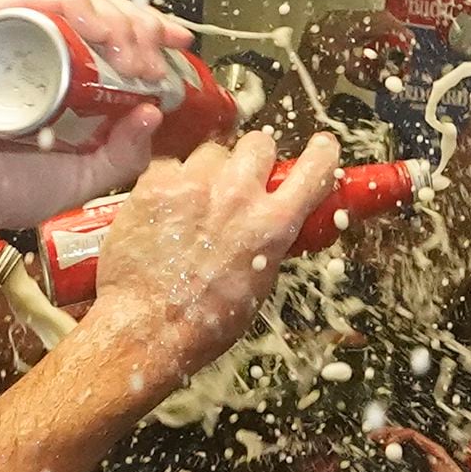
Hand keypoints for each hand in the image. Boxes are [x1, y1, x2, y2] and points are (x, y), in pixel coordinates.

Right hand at [0, 0, 169, 234]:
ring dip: (116, 19)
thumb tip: (154, 112)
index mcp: (39, 65)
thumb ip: (120, 153)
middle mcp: (15, 39)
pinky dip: (76, 7)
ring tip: (136, 57)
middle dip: (137, 26)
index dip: (144, 28)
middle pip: (91, 6)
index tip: (179, 44)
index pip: (99, 28)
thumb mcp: (79, 176)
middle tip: (157, 63)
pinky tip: (103, 33)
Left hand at [85, 126, 342, 379]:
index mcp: (273, 226)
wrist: (148, 328)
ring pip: (211, 152)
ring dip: (208, 171)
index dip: (322, 154)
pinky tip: (162, 211)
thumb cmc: (203, 322)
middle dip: (252, 159)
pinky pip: (170, 165)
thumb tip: (268, 226)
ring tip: (192, 203)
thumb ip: (268, 242)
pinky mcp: (156, 184)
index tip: (322, 148)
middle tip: (238, 182)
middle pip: (259, 144)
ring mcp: (195, 185)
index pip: (314, 170)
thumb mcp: (258, 284)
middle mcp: (239, 197)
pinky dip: (169, 182)